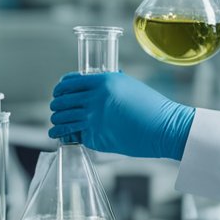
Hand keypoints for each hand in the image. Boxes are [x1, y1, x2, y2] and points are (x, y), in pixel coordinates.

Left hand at [49, 72, 195, 159]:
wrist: (164, 128)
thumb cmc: (151, 107)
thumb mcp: (129, 85)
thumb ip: (111, 82)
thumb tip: (97, 83)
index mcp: (103, 81)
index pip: (70, 83)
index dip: (60, 88)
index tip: (58, 92)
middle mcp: (95, 98)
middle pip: (63, 101)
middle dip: (56, 106)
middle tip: (56, 109)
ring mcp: (94, 119)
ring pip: (64, 119)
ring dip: (57, 122)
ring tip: (55, 125)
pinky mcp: (96, 137)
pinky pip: (75, 135)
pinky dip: (65, 135)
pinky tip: (61, 136)